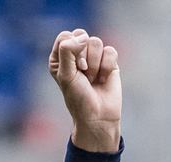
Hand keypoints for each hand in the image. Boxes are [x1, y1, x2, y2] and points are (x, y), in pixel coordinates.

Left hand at [49, 29, 120, 152]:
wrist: (98, 116)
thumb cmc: (78, 98)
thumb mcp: (66, 75)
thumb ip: (68, 51)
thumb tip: (84, 37)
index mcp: (60, 56)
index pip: (65, 36)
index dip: (72, 49)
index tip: (76, 68)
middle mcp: (76, 54)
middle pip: (81, 35)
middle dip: (84, 56)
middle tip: (84, 74)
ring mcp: (93, 57)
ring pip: (96, 42)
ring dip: (95, 64)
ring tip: (93, 79)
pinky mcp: (109, 62)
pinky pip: (110, 51)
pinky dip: (107, 66)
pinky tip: (103, 79)